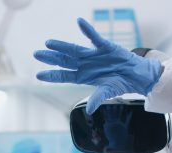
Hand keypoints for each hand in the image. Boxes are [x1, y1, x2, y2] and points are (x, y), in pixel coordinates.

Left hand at [34, 17, 162, 113]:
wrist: (135, 75)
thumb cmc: (120, 83)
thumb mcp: (107, 92)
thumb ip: (97, 99)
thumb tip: (89, 110)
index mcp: (82, 77)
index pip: (63, 75)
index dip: (51, 75)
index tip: (38, 75)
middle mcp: (84, 65)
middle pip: (64, 61)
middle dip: (50, 58)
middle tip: (36, 54)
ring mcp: (93, 55)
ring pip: (74, 49)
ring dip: (61, 46)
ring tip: (48, 43)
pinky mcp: (105, 46)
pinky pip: (94, 37)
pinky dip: (87, 29)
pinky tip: (79, 22)